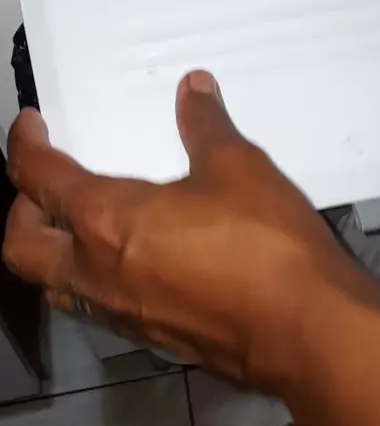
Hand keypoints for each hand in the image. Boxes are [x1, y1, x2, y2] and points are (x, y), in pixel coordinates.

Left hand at [3, 70, 342, 389]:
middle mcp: (98, 273)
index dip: (24, 145)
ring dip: (52, 250)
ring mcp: (122, 313)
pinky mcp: (152, 338)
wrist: (304, 330)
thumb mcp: (237, 166)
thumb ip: (205, 125)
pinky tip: (134, 262)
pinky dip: (92, 278)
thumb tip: (194, 87)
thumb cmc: (264, 242)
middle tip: (47, 184)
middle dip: (21, 210)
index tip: (31, 124)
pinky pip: (97, 307)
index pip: (39, 178)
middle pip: (21, 247)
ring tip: (82, 224)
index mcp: (106, 221)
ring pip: (55, 285)